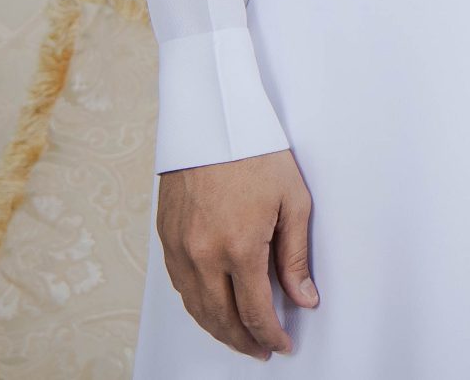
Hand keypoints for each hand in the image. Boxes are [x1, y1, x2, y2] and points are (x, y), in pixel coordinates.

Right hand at [155, 149, 316, 358]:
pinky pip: (180, 285)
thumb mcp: (292, 200)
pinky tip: (211, 308)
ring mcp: (179, 247)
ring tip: (239, 338)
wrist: (212, 119)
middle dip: (244, 340)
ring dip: (217, 329)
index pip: (254, 311)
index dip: (270, 334)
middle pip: (222, 318)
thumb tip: (304, 297)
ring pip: (196, 307)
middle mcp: (203, 254)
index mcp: (239, 247)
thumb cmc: (256, 152)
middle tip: (262, 350)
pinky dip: (197, 305)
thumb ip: (295, 256)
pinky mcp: (165, 237)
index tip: (283, 345)